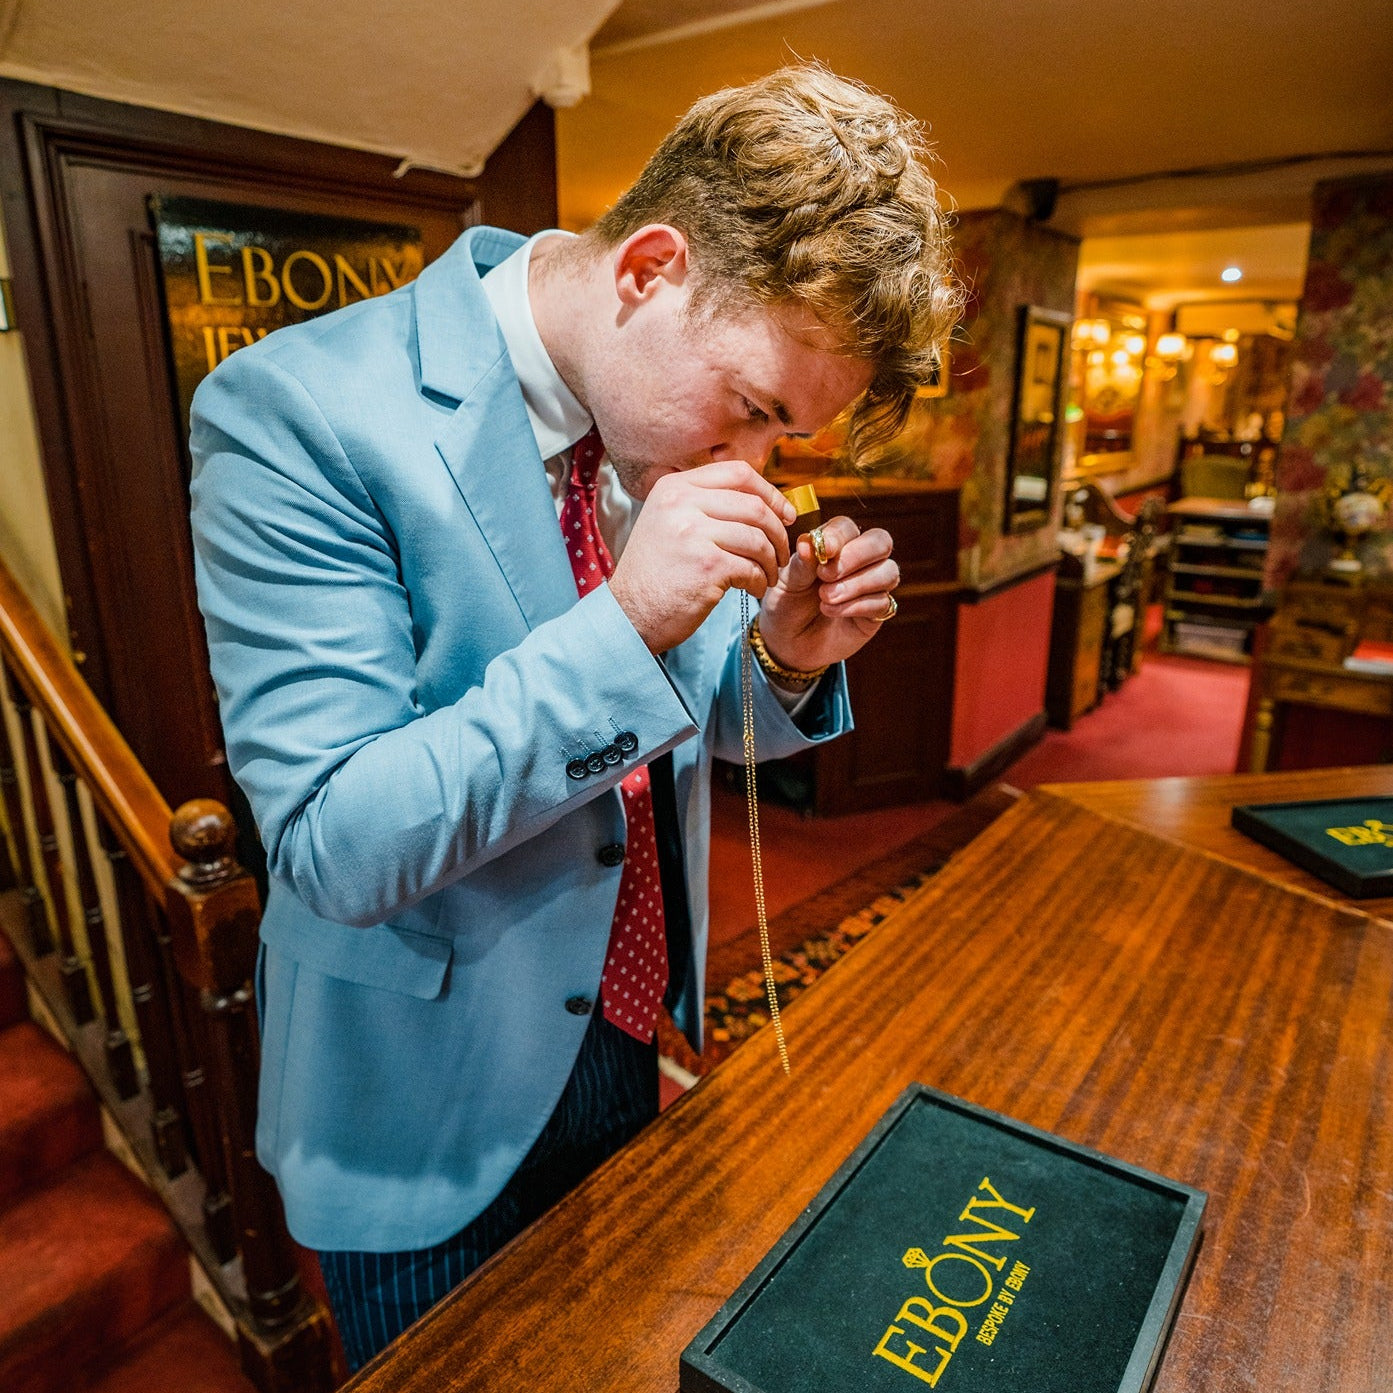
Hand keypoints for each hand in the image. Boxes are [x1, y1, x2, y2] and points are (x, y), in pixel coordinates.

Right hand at [609, 460, 794, 651]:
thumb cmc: (656, 572)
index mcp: (675, 487)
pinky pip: (751, 567)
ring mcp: (692, 533)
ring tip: (767, 576)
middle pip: (754, 506)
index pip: (738, 473)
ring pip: (757, 538)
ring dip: (771, 561)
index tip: (785, 514)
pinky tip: (752, 588)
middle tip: (780, 554)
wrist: (629, 613)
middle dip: (777, 532)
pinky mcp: (706, 565)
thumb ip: (705, 503)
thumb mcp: (669, 522)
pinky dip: (759, 580)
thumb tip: (763, 499)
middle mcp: (681, 503)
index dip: (770, 493)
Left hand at [756, 515, 898, 671]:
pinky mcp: (876, 613)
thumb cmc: (786, 605)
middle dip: (856, 556)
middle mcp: (859, 561)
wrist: (787, 643)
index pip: (848, 528)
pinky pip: (883, 602)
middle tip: (826, 576)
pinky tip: (831, 611)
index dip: (839, 536)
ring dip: (856, 584)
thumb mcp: (787, 582)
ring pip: (888, 572)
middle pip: (881, 542)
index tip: (823, 550)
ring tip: (825, 598)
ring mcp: (872, 586)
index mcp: (835, 545)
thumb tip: (808, 543)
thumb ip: (801, 564)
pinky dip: (856, 606)